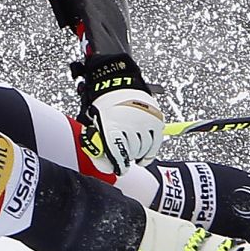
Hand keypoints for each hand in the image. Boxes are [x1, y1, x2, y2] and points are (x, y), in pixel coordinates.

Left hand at [75, 55, 163, 173]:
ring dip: (137, 154)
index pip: (118, 156)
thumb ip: (98, 146)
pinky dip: (150, 152)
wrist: (115, 81)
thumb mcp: (93, 124)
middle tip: (124, 158)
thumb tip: (106, 165)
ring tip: (132, 153)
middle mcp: (129, 125)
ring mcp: (144, 122)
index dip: (118, 166)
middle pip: (131, 153)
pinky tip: (144, 156)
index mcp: (111, 127)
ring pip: (144, 149)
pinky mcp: (155, 119)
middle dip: (126, 158)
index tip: (118, 168)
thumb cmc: (103, 103)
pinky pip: (156, 143)